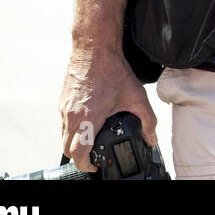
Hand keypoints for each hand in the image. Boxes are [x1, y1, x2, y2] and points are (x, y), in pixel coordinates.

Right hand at [59, 46, 157, 171]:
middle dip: (79, 157)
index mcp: (87, 118)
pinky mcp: (62, 100)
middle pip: (67, 148)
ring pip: (63, 135)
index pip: (77, 153)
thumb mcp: (136, 97)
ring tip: (91, 141)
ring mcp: (64, 108)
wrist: (93, 49)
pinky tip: (86, 122)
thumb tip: (151, 139)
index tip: (95, 165)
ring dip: (74, 143)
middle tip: (93, 157)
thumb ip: (147, 121)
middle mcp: (71, 116)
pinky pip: (63, 122)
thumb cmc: (113, 70)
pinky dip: (72, 128)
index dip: (85, 165)